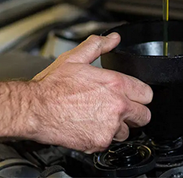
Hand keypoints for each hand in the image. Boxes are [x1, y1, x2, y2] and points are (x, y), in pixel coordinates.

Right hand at [29, 33, 151, 152]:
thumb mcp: (75, 58)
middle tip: (120, 109)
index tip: (132, 95)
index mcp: (115, 84)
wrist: (35, 110)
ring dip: (118, 127)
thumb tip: (113, 39)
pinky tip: (89, 126)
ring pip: (127, 132)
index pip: (147, 94)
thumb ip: (98, 45)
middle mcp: (116, 106)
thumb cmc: (52, 86)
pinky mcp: (99, 143)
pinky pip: (110, 142)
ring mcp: (109, 127)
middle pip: (144, 116)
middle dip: (135, 112)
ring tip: (100, 117)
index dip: (139, 94)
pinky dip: (102, 137)